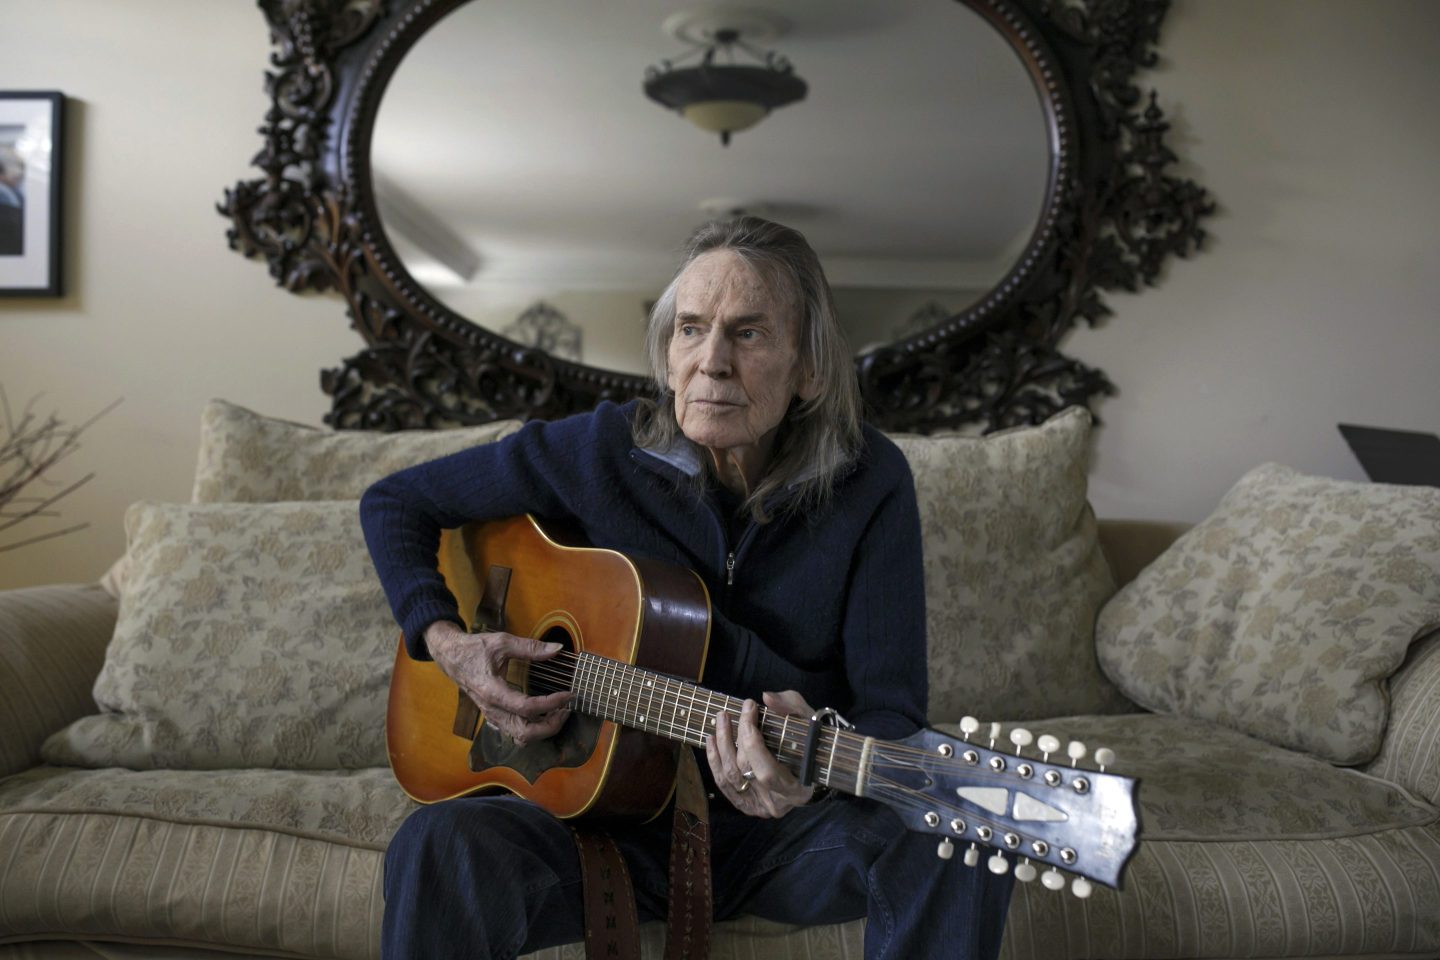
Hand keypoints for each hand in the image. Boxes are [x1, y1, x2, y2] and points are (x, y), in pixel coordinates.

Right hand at [425, 620, 572, 745]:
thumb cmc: (474, 649)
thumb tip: (557, 648)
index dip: (551, 703)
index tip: (568, 694)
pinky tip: (545, 714)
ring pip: (521, 738)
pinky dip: (534, 729)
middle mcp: (491, 710)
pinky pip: (515, 733)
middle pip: (525, 733)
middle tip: (566, 708)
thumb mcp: (502, 642)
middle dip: (551, 725)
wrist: (451, 657)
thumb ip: (530, 647)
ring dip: (543, 730)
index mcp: (492, 692)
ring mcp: (492, 716)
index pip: (526, 708)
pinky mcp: (494, 717)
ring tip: (558, 712)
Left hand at [705, 691, 815, 817]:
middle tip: (727, 713)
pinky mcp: (745, 804)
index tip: (748, 709)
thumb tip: (767, 698)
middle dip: (734, 738)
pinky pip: (724, 784)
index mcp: (797, 790)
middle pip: (746, 770)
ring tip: (720, 721)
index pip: (766, 770)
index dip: (752, 740)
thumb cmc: (812, 745)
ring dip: (721, 746)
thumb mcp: (810, 721)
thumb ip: (791, 708)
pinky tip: (711, 741)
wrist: (812, 769)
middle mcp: (776, 804)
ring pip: (730, 777)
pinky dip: (715, 761)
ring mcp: (758, 807)